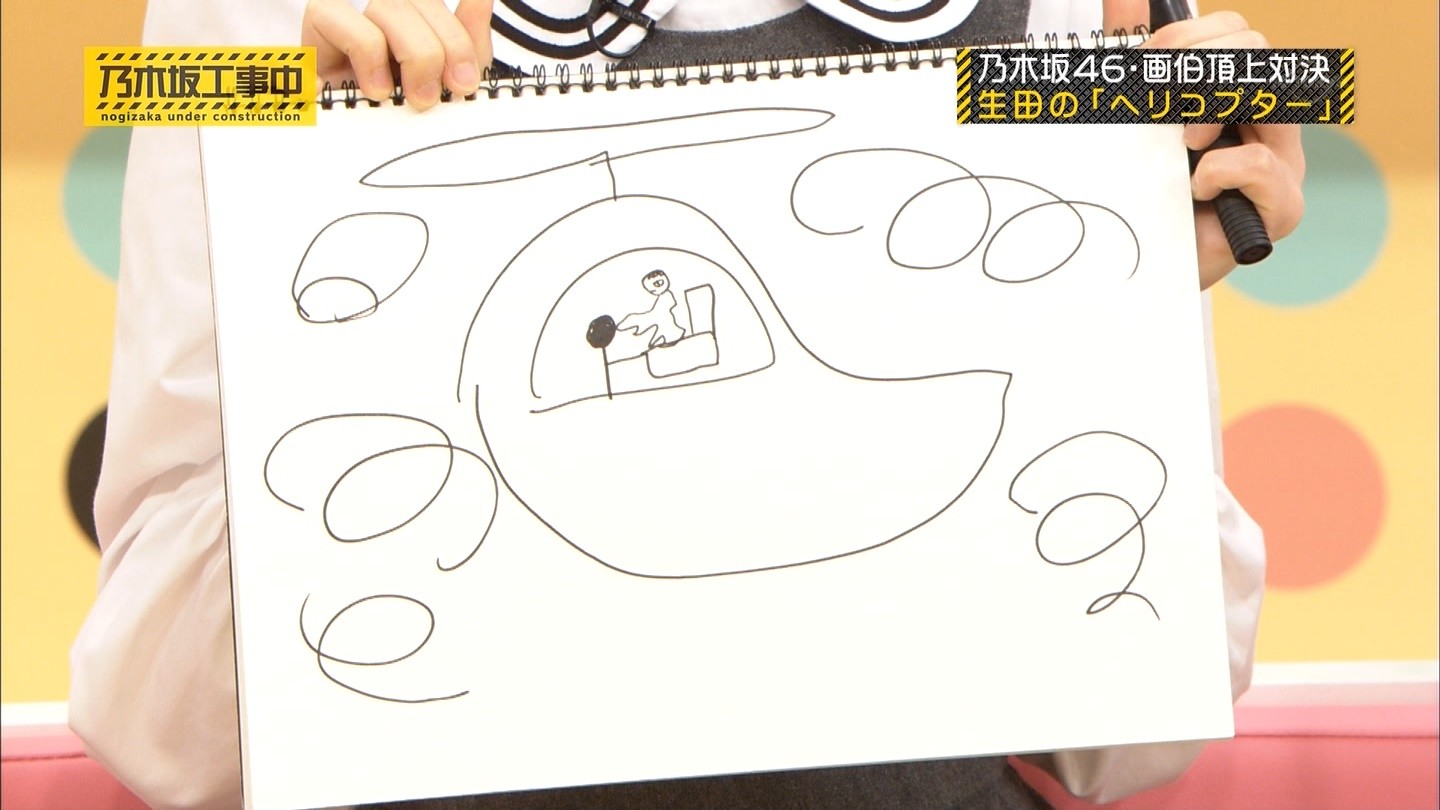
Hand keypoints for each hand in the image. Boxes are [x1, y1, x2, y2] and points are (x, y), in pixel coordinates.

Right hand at [302, 0, 494, 110]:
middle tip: (435, 97)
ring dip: (410, 52)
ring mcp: (350, 22)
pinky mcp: (315, 33)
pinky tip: (374, 90)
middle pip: (415, 2)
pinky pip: (333, 15)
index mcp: (417, 24)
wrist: (352, 158)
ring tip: (409, 99)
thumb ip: (467, 44)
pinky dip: (364, 51)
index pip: (439, 8)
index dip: (458, 40)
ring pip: (385, 6)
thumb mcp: (445, 88)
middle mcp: (384, 17)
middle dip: (438, 49)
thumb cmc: (401, 123)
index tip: (465, 85)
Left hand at [1103, 2, 1305, 288]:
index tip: (1145, 65)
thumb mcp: (1133, 121)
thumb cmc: (1143, 197)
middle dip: (1197, 67)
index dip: (1189, 38)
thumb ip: (1131, 60)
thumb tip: (1121, 0)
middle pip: (1256, 50)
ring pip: (1272, 93)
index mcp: (1234, 96)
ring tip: (1182, 147)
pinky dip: (1220, 169)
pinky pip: (1262, 163)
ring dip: (1210, 109)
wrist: (1143, 270)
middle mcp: (1266, 122)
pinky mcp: (1280, 208)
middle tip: (1158, 107)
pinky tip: (1195, 187)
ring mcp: (1282, 162)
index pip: (1236, 33)